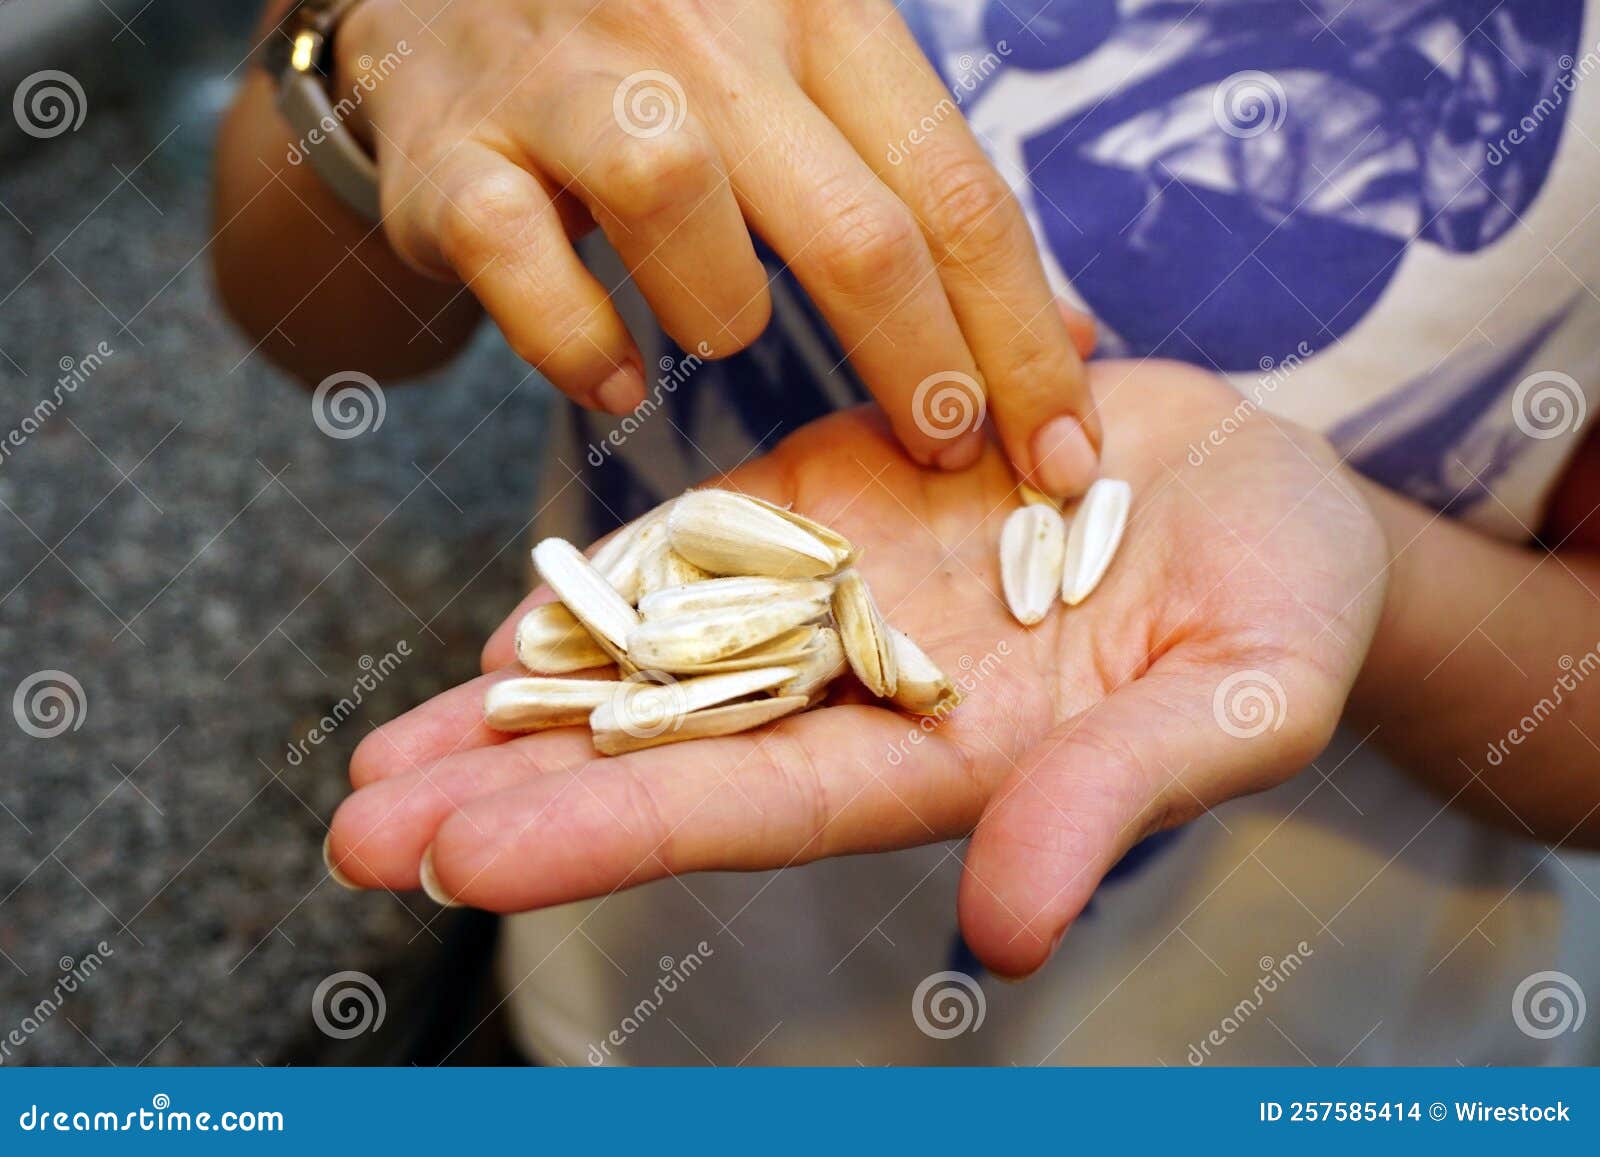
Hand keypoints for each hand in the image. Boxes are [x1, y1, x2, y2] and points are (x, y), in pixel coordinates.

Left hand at [327, 360, 1388, 975]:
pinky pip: (715, 534)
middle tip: (360, 823)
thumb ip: (1119, 798)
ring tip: (391, 741)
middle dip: (514, 787)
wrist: (1271, 492)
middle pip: (669, 744)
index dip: (609, 834)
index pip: (753, 806)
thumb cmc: (1286, 608)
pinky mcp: (851, 494)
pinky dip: (619, 573)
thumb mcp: (1242, 704)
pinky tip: (524, 621)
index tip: (462, 865)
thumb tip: (1005, 932)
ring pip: (665, 648)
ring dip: (529, 693)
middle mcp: (869, 686)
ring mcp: (849, 588)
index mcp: (946, 755)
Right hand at [330, 0, 1099, 493]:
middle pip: (854, 225)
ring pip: (680, 198)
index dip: (1021, 339)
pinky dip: (579, 344)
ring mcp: (567, 75)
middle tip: (951, 458)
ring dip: (723, 309)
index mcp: (819, 7)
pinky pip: (524, 260)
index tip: (1063, 451)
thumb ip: (925, 194)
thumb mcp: (811, 77)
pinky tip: (612, 378)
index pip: (957, 188)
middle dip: (926, 370)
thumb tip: (1071, 335)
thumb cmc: (659, 54)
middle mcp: (703, 24)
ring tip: (722, 327)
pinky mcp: (453, 150)